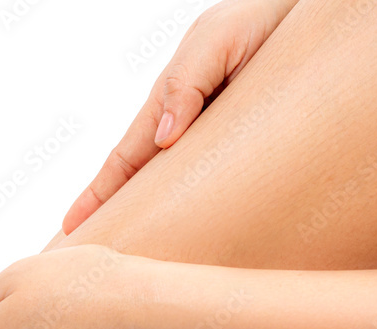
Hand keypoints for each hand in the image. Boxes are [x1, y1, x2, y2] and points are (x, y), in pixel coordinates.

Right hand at [62, 0, 297, 233]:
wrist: (305, 12)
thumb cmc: (259, 18)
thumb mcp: (217, 41)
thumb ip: (187, 83)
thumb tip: (162, 138)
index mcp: (169, 104)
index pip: (124, 160)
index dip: (97, 196)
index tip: (71, 227)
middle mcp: (184, 127)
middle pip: (140, 182)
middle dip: (112, 216)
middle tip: (86, 255)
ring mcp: (209, 137)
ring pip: (175, 187)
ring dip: (153, 217)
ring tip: (132, 254)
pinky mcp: (241, 143)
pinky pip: (214, 183)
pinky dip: (195, 208)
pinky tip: (192, 231)